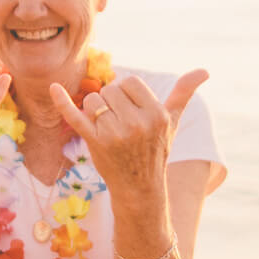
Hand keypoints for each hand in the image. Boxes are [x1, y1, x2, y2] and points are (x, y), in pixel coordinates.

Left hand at [48, 70, 207, 193]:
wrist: (139, 188)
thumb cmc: (155, 150)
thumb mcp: (172, 122)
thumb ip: (183, 94)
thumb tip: (205, 71)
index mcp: (157, 114)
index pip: (130, 82)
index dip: (127, 94)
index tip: (132, 112)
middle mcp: (138, 123)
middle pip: (110, 89)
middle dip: (111, 102)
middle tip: (121, 125)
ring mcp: (115, 134)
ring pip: (93, 100)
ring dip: (96, 112)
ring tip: (109, 131)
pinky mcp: (95, 142)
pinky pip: (75, 115)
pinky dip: (63, 102)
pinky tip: (54, 88)